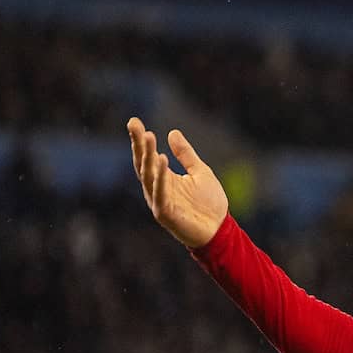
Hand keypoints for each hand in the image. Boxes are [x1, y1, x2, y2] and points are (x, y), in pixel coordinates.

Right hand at [128, 117, 228, 248]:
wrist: (219, 230)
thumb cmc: (210, 204)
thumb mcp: (200, 171)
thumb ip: (186, 154)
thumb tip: (172, 132)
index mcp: (164, 178)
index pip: (148, 156)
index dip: (140, 140)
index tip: (134, 121)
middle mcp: (157, 188)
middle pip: (144, 163)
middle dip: (139, 145)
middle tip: (135, 126)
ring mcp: (159, 200)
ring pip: (148, 176)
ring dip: (147, 156)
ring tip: (148, 137)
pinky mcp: (165, 213)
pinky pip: (160, 192)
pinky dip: (160, 177)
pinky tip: (162, 160)